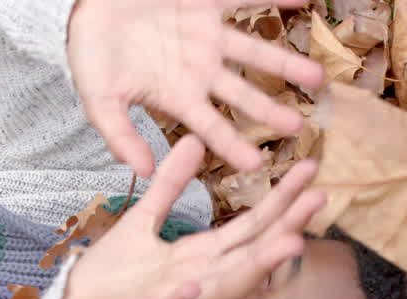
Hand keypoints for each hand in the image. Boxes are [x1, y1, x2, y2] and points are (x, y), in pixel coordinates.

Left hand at [56, 135, 323, 298]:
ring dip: (256, 269)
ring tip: (289, 244)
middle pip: (250, 253)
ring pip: (222, 288)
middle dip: (286, 227)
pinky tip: (190, 289)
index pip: (249, 227)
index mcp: (197, 257)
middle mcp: (195, 280)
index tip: (310, 168)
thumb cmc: (109, 276)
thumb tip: (196, 141)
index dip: (280, 199)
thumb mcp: (142, 219)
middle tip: (321, 198)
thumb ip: (169, 186)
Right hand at [66, 0, 324, 176]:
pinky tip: (306, 1)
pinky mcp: (206, 1)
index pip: (210, 127)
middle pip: (243, 95)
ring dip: (285, 64)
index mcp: (177, 96)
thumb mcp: (99, 99)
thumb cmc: (90, 52)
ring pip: (255, 52)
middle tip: (297, 128)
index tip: (256, 166)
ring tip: (317, 77)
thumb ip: (120, 135)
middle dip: (269, 111)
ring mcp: (206, 36)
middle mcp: (199, 70)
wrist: (88, 5)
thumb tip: (141, 174)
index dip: (231, 145)